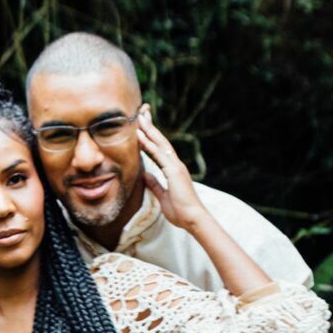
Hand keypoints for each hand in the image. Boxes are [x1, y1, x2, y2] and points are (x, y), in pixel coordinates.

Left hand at [137, 109, 205, 233]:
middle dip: (151, 126)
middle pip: (161, 141)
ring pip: (159, 143)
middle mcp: (175, 165)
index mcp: (173, 170)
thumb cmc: (181, 212)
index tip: (143, 127)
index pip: (160, 149)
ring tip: (139, 117)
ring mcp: (175, 166)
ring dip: (149, 129)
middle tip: (142, 112)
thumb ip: (155, 185)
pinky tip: (140, 135)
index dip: (151, 137)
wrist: (193, 219)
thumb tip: (145, 175)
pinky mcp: (174, 171)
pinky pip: (158, 154)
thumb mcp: (163, 197)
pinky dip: (148, 144)